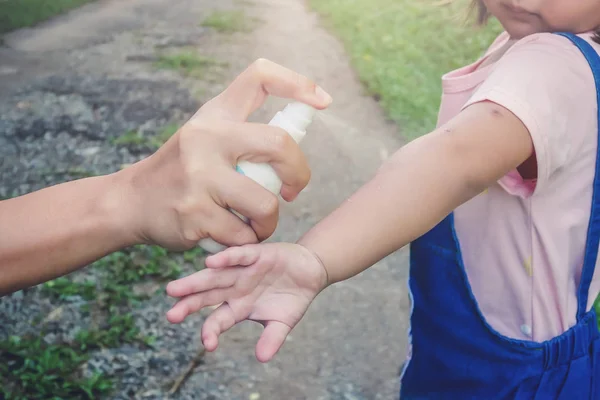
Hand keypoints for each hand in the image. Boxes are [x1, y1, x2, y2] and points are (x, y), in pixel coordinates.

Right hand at [116, 59, 331, 249]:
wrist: (131, 202)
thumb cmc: (182, 169)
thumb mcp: (204, 135)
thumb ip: (242, 131)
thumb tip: (295, 134)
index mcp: (214, 115)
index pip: (259, 77)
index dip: (298, 83)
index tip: (323, 101)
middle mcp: (206, 138)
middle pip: (280, 144)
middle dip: (299, 174)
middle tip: (292, 190)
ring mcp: (198, 176)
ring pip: (266, 204)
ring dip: (269, 221)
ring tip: (257, 223)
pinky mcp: (194, 214)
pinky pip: (243, 234)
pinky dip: (246, 240)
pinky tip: (231, 234)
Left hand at [165, 243, 327, 361]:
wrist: (310, 270)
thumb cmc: (292, 297)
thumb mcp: (283, 322)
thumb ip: (272, 338)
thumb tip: (263, 358)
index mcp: (238, 307)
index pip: (218, 320)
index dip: (211, 331)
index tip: (208, 345)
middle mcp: (235, 288)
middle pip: (207, 297)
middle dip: (188, 305)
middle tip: (170, 316)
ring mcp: (242, 271)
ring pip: (215, 276)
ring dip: (196, 282)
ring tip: (175, 290)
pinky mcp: (255, 255)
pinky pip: (238, 256)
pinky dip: (225, 259)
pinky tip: (210, 263)